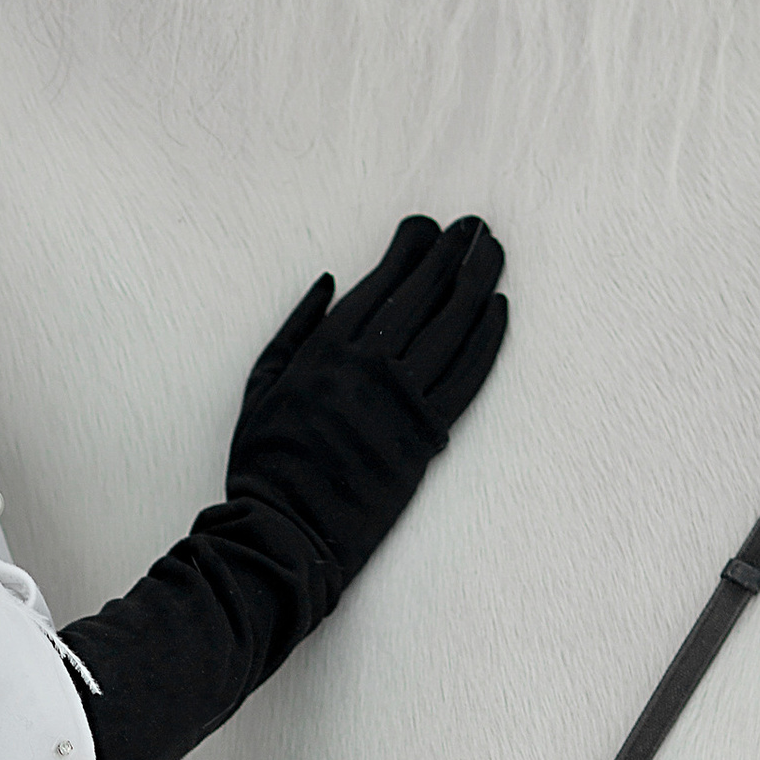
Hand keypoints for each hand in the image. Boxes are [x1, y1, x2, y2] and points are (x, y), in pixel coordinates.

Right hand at [224, 213, 506, 603]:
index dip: (410, 250)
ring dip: (478, 283)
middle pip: (423, 296)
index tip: (428, 228)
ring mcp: (401, 399)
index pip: (381, 285)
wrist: (287, 532)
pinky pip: (468, 376)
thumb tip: (330, 281)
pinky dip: (488, 339)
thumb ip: (293, 329)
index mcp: (323, 350)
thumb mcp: (260, 386)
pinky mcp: (427, 434)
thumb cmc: (265, 462)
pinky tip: (499, 310)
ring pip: (452, 327)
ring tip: (493, 253)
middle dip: (450, 254)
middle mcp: (367, 366)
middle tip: (472, 227)